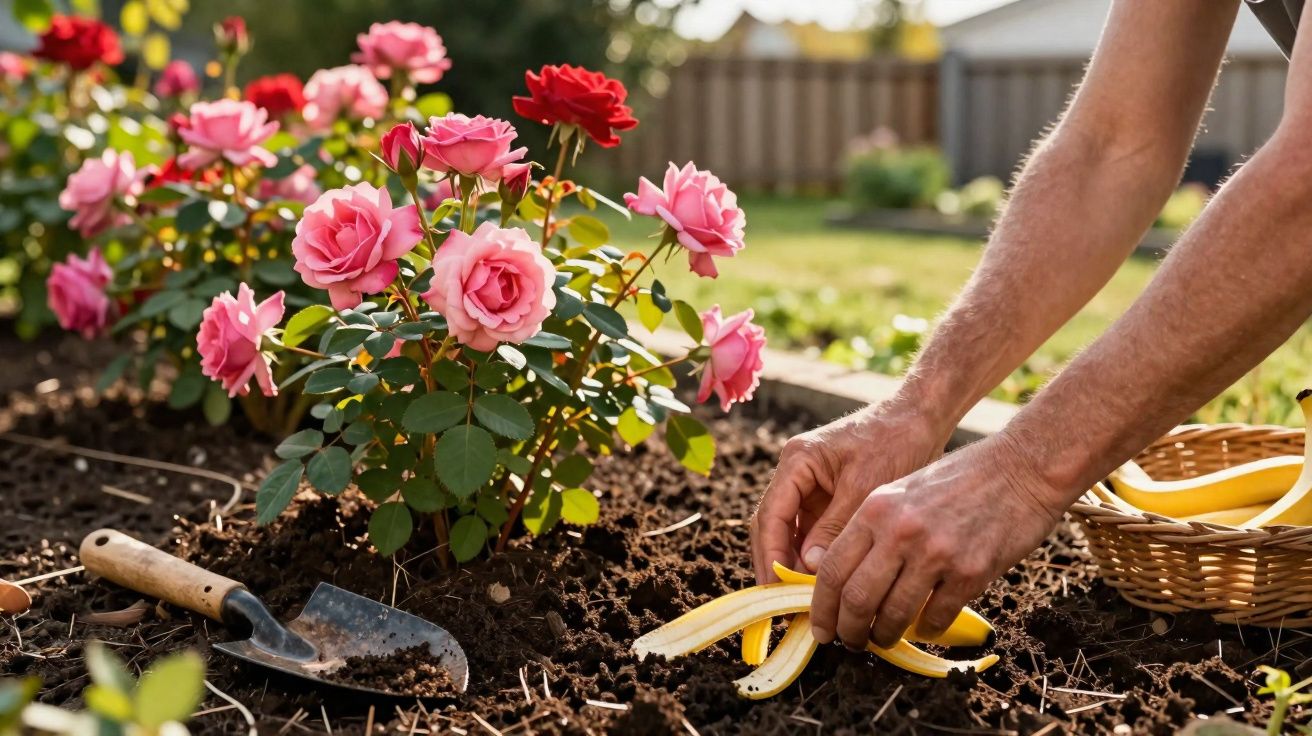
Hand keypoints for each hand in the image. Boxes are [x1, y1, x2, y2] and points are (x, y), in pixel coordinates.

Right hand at [750, 402, 946, 584]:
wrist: (922, 418)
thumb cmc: (897, 442)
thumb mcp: (866, 486)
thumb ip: (835, 527)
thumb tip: (809, 568)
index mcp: (798, 460)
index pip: (771, 515)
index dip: (770, 555)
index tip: (775, 590)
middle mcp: (796, 472)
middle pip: (773, 526)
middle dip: (776, 565)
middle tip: (783, 604)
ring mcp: (810, 485)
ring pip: (791, 533)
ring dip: (794, 565)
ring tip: (803, 601)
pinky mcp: (827, 497)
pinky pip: (812, 532)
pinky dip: (815, 557)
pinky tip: (824, 584)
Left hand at [808, 432, 1063, 648]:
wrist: (1020, 468)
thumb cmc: (959, 479)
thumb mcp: (901, 491)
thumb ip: (872, 530)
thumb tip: (845, 580)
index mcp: (876, 509)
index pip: (832, 569)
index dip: (821, 607)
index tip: (821, 626)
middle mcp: (900, 531)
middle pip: (856, 599)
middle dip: (848, 631)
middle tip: (850, 643)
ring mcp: (936, 552)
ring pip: (893, 615)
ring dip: (884, 636)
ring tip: (883, 639)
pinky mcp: (971, 571)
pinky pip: (936, 618)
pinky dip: (925, 630)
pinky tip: (923, 627)